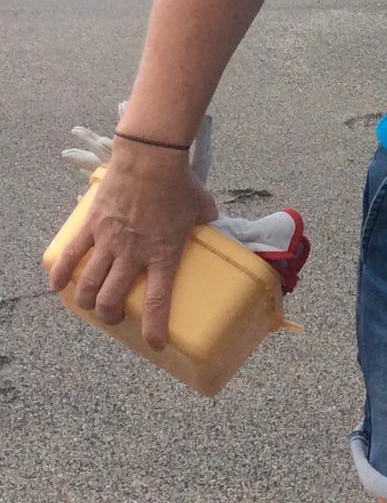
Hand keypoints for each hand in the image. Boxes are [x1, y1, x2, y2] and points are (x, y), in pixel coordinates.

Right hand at [48, 152, 217, 350]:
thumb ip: (207, 221)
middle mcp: (134, 253)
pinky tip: (57, 285)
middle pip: (113, 298)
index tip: (155, 344)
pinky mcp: (92, 226)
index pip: (157, 301)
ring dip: (87, 300)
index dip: (155, 327)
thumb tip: (214, 223)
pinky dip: (61, 273)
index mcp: (164, 254)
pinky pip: (72, 255)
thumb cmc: (180, 183)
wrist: (150, 158)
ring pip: (90, 283)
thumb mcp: (202, 208)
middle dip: (110, 316)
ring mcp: (110, 241)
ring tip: (89, 305)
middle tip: (113, 317)